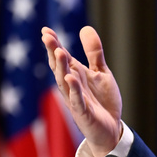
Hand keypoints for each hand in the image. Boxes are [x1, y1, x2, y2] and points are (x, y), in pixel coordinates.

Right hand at [42, 26, 122, 156]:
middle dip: (53, 52)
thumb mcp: (101, 72)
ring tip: (59, 52)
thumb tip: (85, 28)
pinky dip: (73, 90)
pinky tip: (71, 78)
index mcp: (75, 75)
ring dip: (61, 68)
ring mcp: (76, 100)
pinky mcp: (83, 114)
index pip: (62, 57)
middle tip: (47, 36)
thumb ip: (93, 52)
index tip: (45, 30)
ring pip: (65, 83)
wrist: (111, 129)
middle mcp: (72, 86)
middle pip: (59, 67)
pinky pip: (77, 101)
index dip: (54, 44)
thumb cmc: (102, 101)